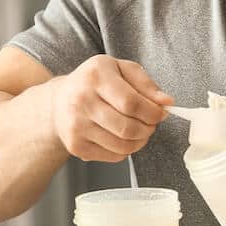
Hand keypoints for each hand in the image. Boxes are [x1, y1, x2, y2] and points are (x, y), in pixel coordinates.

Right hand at [51, 55, 172, 162]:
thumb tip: (167, 102)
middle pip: (127, 127)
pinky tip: (123, 137)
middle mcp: (82, 101)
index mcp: (95, 76)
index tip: (161, 114)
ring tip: (140, 131)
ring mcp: (76, 126)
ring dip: (140, 141)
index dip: (152, 113)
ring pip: (122, 146)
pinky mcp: (76, 146)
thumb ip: (146, 84)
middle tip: (151, 124)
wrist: (58, 102)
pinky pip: (113, 156)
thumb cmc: (94, 83)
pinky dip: (126, 150)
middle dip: (148, 129)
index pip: (131, 103)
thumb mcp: (120, 69)